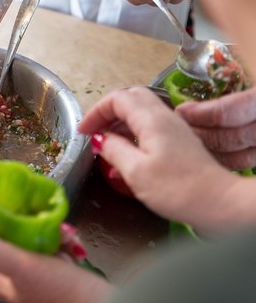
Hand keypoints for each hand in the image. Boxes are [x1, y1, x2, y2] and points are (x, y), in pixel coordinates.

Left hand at [0, 217, 110, 302]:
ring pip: (27, 236)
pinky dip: (62, 237)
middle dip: (16, 219)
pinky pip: (51, 244)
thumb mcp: (22, 267)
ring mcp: (32, 273)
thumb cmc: (63, 294)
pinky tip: (72, 241)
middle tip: (30, 213)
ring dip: (45, 226)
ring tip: (61, 231)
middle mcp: (9, 276)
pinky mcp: (54, 270)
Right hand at [78, 87, 242, 232]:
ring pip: (141, 111)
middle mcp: (165, 117)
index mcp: (152, 120)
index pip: (117, 99)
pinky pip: (150, 125)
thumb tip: (99, 140)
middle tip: (93, 132)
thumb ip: (114, 150)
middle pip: (130, 98)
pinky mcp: (180, 141)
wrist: (219, 203)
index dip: (95, 112)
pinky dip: (133, 131)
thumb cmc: (177, 189)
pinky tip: (127, 152)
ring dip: (119, 122)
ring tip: (105, 143)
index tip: (83, 132)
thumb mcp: (136, 172)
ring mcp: (174, 128)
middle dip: (107, 112)